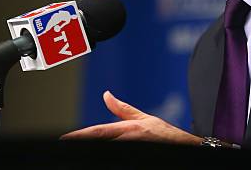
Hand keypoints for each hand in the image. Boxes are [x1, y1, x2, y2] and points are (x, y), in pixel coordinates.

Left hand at [60, 91, 201, 144]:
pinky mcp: (141, 155)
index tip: (64, 138)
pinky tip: (100, 153)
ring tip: (79, 149)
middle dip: (84, 142)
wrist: (186, 146)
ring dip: (96, 149)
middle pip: (100, 142)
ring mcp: (135, 148)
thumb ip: (122, 109)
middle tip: (66, 143)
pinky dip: (109, 152)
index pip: (98, 132)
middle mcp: (129, 139)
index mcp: (128, 128)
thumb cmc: (165, 133)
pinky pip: (120, 155)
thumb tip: (106, 95)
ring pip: (108, 149)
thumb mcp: (144, 118)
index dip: (80, 135)